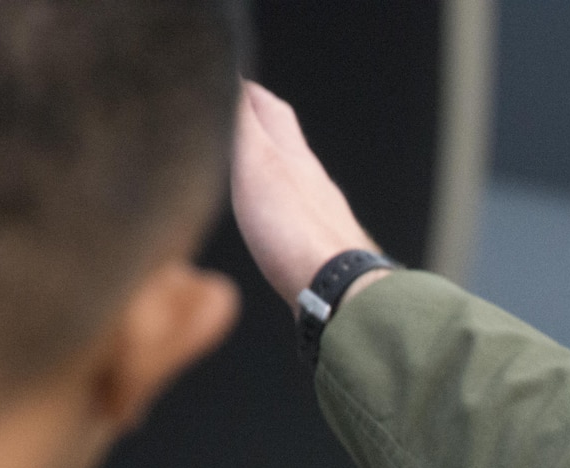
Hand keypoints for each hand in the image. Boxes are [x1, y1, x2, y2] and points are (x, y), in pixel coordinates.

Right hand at [232, 81, 384, 308]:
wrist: (339, 292)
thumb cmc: (297, 231)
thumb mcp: (258, 163)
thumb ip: (241, 122)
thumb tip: (229, 74)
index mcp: (295, 158)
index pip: (271, 110)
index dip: (248, 92)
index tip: (230, 79)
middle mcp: (314, 184)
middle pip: (289, 144)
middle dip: (263, 126)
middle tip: (241, 117)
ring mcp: (320, 220)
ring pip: (296, 183)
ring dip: (273, 171)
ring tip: (251, 172)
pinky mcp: (319, 254)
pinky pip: (297, 222)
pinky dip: (280, 212)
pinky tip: (274, 228)